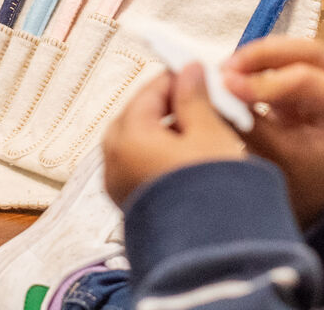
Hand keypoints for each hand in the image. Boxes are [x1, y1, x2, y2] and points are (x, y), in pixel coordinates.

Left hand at [103, 62, 247, 206]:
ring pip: (140, 141)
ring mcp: (118, 184)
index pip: (150, 90)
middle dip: (170, 108)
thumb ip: (195, 97)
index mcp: (127, 136)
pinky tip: (189, 161)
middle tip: (204, 106)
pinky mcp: (130, 204)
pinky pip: (141, 166)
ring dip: (167, 134)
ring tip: (202, 135)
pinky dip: (161, 157)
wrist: (210, 254)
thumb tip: (188, 70)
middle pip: (139, 115)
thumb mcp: (208, 134)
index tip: (202, 77)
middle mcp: (113, 159)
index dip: (179, 80)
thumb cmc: (209, 192)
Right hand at [223, 36, 323, 224]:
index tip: (227, 86)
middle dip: (264, 54)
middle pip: (309, 52)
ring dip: (261, 57)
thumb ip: (252, 127)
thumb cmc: (315, 188)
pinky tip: (237, 76)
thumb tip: (215, 98)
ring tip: (227, 71)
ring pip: (298, 51)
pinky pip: (288, 64)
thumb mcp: (283, 162)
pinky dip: (261, 66)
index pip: (308, 81)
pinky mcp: (315, 83)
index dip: (264, 81)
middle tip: (226, 67)